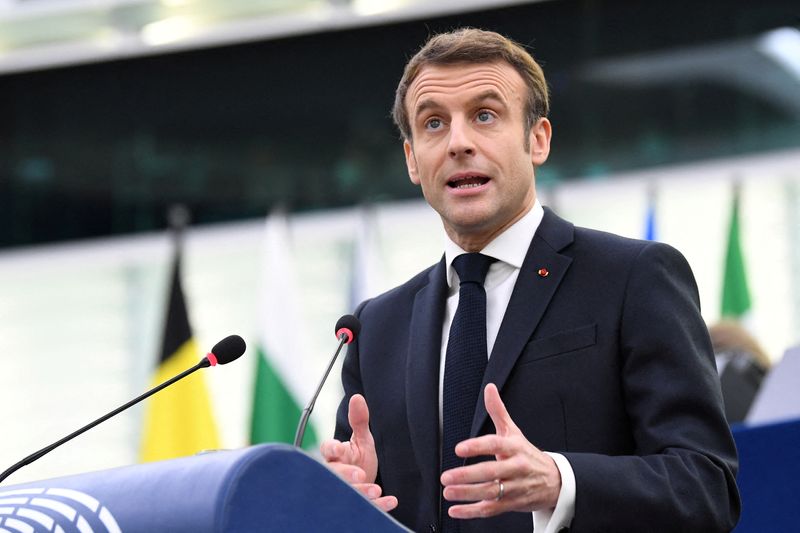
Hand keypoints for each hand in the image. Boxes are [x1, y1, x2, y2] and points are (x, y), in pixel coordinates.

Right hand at [320, 394, 397, 511]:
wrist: (365, 484)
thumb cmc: (358, 460)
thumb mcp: (362, 440)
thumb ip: (359, 421)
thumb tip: (357, 397)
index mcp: (336, 455)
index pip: (327, 450)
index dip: (332, 449)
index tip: (338, 449)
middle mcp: (336, 473)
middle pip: (334, 474)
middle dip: (345, 474)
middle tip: (360, 474)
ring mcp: (346, 489)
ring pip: (347, 491)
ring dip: (360, 492)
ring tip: (375, 490)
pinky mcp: (357, 504)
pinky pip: (365, 506)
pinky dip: (377, 505)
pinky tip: (391, 500)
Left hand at [440, 383, 560, 518]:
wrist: (555, 481)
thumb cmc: (528, 455)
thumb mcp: (514, 432)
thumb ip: (498, 411)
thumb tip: (489, 389)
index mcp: (514, 447)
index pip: (495, 445)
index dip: (477, 446)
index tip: (459, 448)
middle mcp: (515, 468)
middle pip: (491, 472)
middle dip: (467, 475)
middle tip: (447, 476)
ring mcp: (514, 487)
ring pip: (490, 492)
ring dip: (467, 494)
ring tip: (448, 492)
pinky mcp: (512, 504)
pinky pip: (491, 509)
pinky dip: (472, 512)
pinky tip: (456, 510)